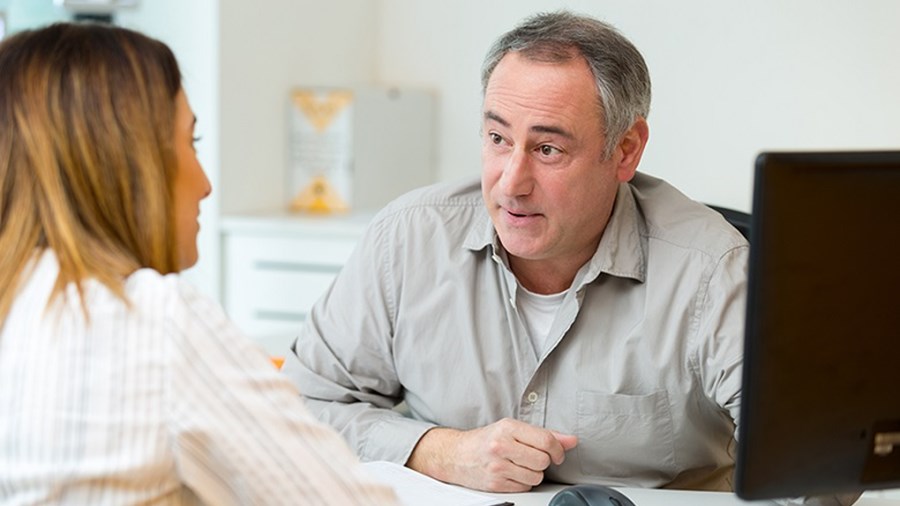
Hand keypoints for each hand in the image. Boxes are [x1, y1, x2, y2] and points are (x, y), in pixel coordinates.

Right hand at [406, 418, 577, 491]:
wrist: (456, 455)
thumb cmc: (486, 440)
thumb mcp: (512, 429)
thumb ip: (544, 434)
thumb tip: (571, 440)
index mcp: (508, 428)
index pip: (546, 440)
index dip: (557, 449)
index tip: (557, 453)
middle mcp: (501, 446)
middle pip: (543, 461)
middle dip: (542, 461)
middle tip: (531, 456)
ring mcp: (497, 466)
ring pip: (536, 477)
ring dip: (533, 473)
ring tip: (519, 464)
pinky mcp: (495, 484)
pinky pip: (525, 487)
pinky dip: (522, 482)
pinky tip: (511, 473)